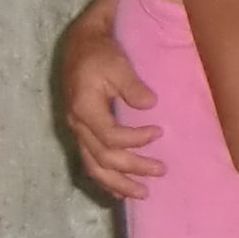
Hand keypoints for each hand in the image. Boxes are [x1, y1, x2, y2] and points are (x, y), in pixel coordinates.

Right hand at [62, 21, 163, 200]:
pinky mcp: (81, 131)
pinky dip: (104, 178)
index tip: (159, 131)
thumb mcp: (117, 63)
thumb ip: (132, 85)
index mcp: (84, 108)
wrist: (80, 44)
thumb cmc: (100, 53)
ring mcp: (77, 130)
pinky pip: (89, 162)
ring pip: (93, 166)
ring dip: (117, 183)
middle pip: (103, 158)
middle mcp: (77, 124)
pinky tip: (118, 191)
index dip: (136, 139)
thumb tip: (150, 105)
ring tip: (141, 193)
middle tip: (161, 171)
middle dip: (132, 168)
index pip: (110, 136)